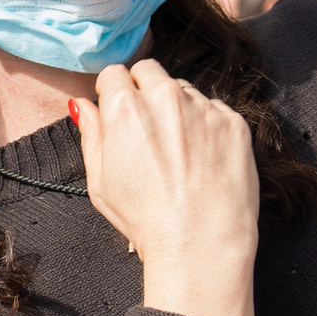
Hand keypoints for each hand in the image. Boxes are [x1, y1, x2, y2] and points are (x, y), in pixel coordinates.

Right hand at [72, 60, 259, 315]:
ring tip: (178, 151)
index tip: (118, 111)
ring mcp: (204, 108)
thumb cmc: (145, 219)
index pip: (114, 73)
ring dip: (177, 107)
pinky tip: (202, 159)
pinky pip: (215, 110)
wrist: (200, 244)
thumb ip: (91, 134)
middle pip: (150, 71)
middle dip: (144, 90)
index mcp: (125, 108)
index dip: (113, 92)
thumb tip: (82, 106)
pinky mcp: (234, 122)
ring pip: (184, 90)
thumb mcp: (99, 181)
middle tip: (147, 127)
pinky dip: (207, 126)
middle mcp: (166, 97)